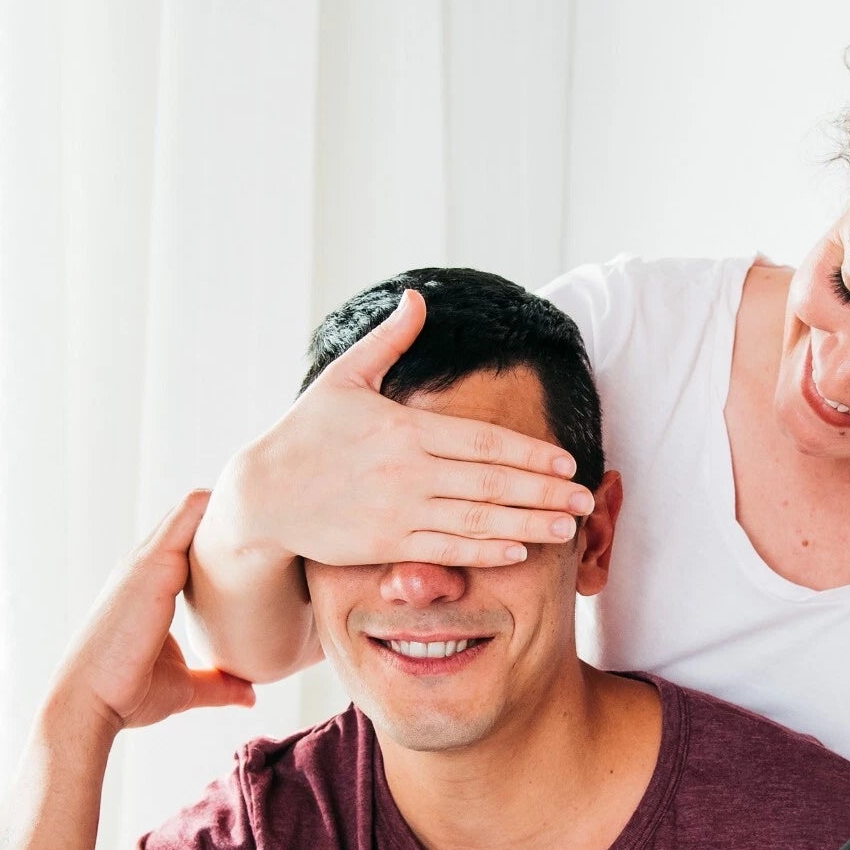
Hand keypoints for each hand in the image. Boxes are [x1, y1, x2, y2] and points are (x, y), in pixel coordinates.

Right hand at [48, 491, 257, 733]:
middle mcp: (149, 566)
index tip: (271, 535)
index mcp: (155, 586)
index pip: (193, 547)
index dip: (228, 542)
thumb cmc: (129, 694)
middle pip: (195, 521)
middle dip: (235, 515)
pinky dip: (216, 507)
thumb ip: (219, 683)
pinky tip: (256, 500)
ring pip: (192, 512)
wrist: (90, 702)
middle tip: (282, 507)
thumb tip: (251, 694)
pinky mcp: (151, 565)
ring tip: (275, 494)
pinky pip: (187, 518)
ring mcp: (147, 562)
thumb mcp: (185, 686)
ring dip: (230, 504)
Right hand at [242, 289, 594, 567]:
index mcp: (404, 428)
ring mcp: (399, 511)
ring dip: (528, 525)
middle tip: (587, 500)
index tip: (567, 463)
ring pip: (478, 520)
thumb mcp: (343, 378)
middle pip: (492, 482)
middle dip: (546, 493)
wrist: (262, 494)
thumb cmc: (305, 433)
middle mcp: (407, 471)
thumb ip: (388, 342)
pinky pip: (447, 549)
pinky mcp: (386, 544)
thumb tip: (417, 298)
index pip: (483, 441)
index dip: (530, 454)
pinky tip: (519, 550)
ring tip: (568, 528)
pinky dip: (486, 552)